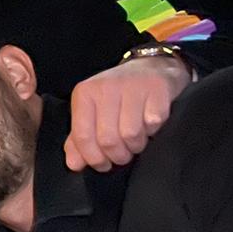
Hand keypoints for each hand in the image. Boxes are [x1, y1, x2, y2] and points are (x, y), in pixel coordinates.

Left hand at [65, 56, 190, 171]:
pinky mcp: (157, 88)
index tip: (103, 165)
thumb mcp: (93, 112)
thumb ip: (79, 139)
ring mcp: (132, 86)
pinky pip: (153, 123)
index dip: (93, 158)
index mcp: (84, 94)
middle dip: (117, 156)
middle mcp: (105, 87)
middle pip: (108, 139)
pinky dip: (153, 131)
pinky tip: (150, 126)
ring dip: (136, 146)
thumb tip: (74, 165)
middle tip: (123, 156)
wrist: (152, 66)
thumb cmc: (118, 95)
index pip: (82, 136)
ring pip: (131, 135)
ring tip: (136, 141)